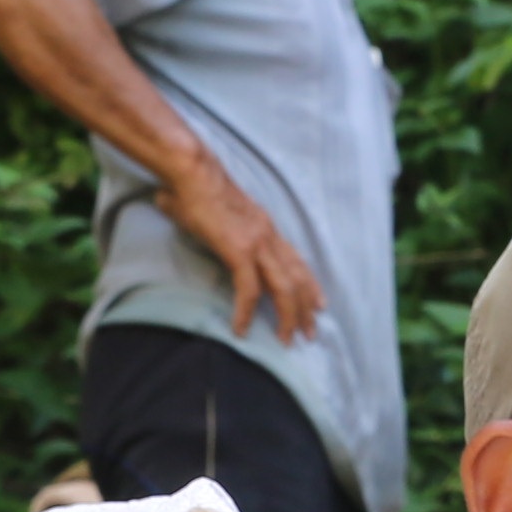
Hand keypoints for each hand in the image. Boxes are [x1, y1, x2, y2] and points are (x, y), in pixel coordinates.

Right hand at [164, 161, 326, 345]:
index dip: (310, 285)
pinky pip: (248, 288)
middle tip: (310, 334)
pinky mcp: (239, 249)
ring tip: (285, 340)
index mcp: (266, 228)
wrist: (192, 171)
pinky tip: (240, 329)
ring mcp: (257, 243)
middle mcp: (268, 236)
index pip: (296, 261)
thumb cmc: (197, 188)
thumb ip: (220, 227)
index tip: (319, 305)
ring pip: (283, 288)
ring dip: (287, 317)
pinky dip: (246, 311)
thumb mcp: (219, 214)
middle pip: (297, 278)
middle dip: (306, 309)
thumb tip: (204, 235)